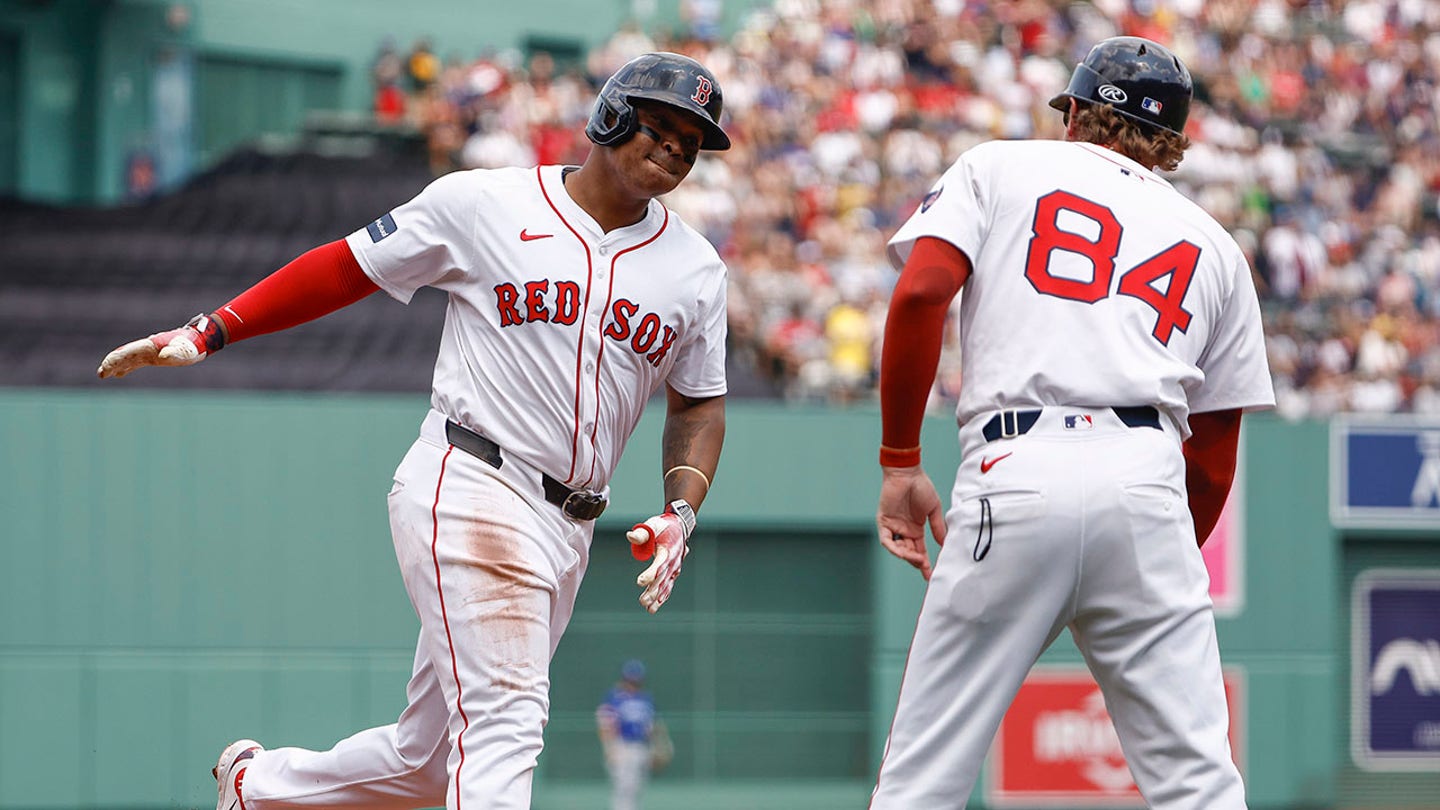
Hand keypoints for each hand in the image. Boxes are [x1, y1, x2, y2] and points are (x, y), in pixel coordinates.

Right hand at [97, 313, 225, 378]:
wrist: (200, 339)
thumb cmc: (192, 345)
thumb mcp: (185, 351)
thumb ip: (174, 353)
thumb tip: (163, 356)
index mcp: (150, 346)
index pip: (128, 353)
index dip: (115, 361)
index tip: (105, 370)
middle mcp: (147, 348)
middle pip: (124, 355)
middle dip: (112, 363)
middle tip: (101, 374)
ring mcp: (149, 352)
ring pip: (128, 359)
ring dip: (116, 366)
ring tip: (104, 374)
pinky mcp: (154, 356)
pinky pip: (136, 362)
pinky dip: (126, 368)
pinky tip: (119, 374)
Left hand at [627, 503, 692, 613]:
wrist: (680, 526)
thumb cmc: (663, 526)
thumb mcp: (653, 525)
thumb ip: (642, 533)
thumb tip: (630, 537)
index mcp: (668, 551)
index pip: (659, 565)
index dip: (650, 574)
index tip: (640, 582)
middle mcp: (673, 563)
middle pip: (662, 580)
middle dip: (653, 591)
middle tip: (642, 601)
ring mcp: (674, 569)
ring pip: (665, 586)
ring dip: (657, 598)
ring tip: (649, 609)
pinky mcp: (673, 572)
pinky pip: (667, 587)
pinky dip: (662, 597)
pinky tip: (654, 607)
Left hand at [876, 465, 946, 579]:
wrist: (908, 473)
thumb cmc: (921, 487)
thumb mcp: (933, 510)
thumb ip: (937, 527)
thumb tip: (943, 544)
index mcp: (916, 529)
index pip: (920, 550)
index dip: (926, 563)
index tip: (932, 574)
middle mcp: (904, 530)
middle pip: (909, 553)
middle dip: (917, 563)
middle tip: (927, 569)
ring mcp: (893, 527)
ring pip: (898, 549)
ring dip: (908, 556)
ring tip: (919, 560)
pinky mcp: (884, 521)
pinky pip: (886, 539)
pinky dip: (894, 548)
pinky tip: (903, 552)